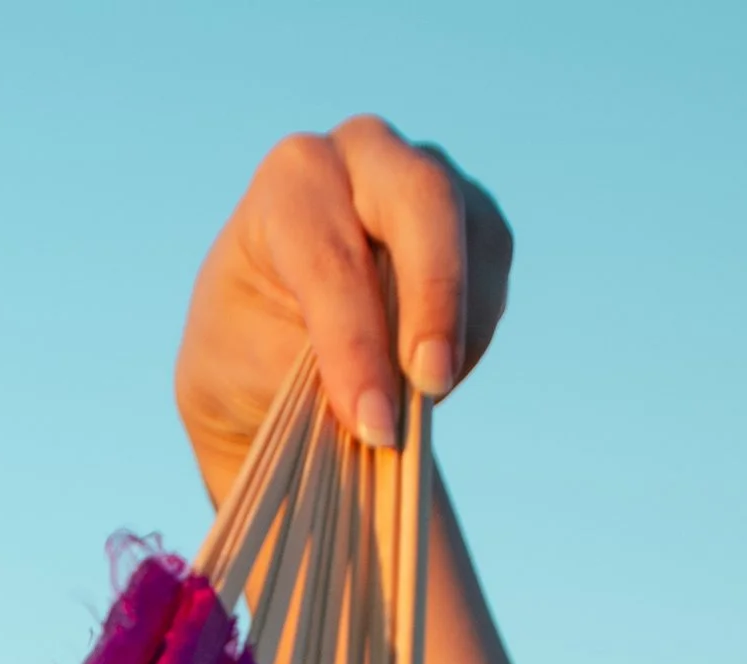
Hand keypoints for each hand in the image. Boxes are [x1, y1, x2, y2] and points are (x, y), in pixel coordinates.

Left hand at [175, 122, 512, 499]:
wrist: (272, 348)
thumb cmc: (253, 356)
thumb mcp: (258, 370)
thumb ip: (317, 376)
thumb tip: (384, 411)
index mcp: (291, 182)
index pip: (332, 254)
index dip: (356, 343)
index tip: (372, 424)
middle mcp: (360, 155)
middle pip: (422, 198)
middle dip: (434, 298)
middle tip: (431, 385)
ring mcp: (423, 174)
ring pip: (473, 234)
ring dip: (461, 326)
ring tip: (426, 398)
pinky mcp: (468, 213)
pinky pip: (492, 264)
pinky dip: (474, 329)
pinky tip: (436, 374)